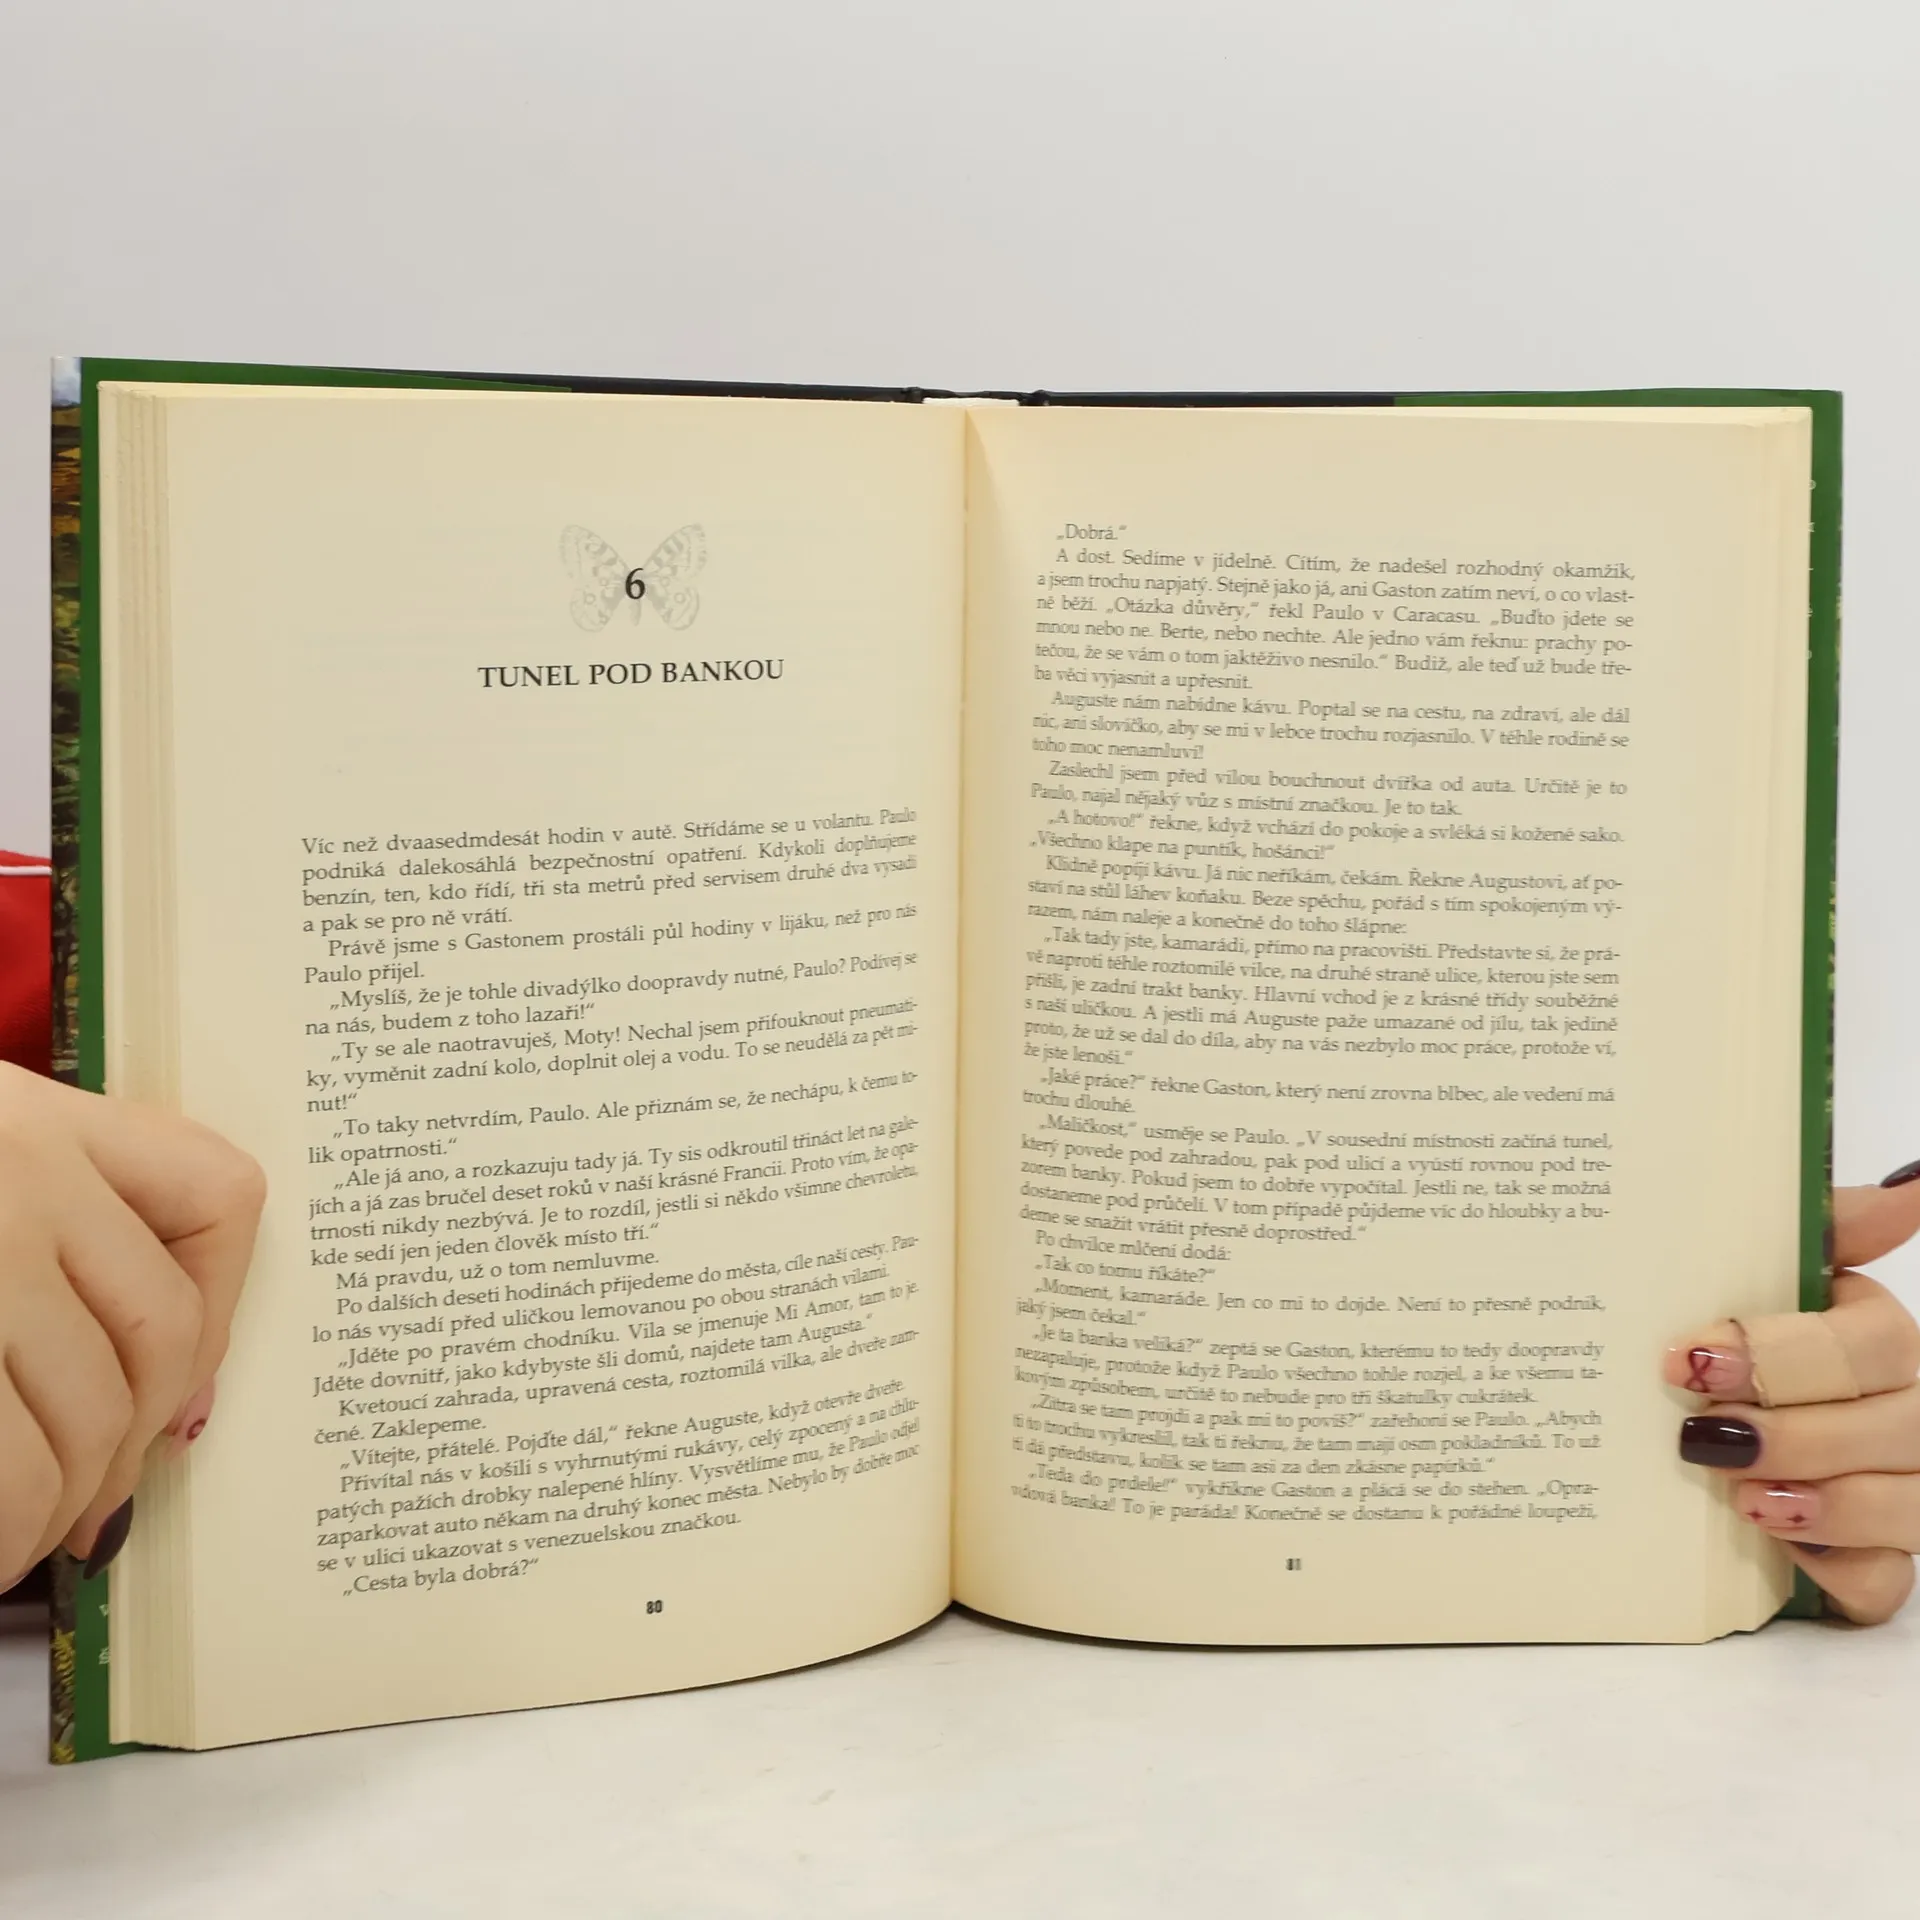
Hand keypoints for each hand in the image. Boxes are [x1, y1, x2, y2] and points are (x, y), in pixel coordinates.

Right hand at [0, 1063, 262, 1588]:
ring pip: (90, 1403)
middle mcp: (23, 1166)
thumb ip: (68, 1248)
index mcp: (44, 1116)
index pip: (219, 1191)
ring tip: (29, 1544)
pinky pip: (9, 1454)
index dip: (225, 1310)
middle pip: (159, 1325)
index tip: (186, 1406)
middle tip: (93, 1518)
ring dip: (65, 1501)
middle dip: (133, 1443)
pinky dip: (10, 1517)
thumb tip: (183, 1417)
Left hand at [1665, 1171, 1919, 1623]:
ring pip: (1900, 1505)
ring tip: (1741, 1494)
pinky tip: (1786, 1550)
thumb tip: (1909, 1183)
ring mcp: (1905, 1490)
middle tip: (1705, 1431)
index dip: (1778, 1352)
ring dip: (1820, 1501)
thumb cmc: (1766, 1346)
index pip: (1866, 1344)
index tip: (1689, 1355)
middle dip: (1791, 1431)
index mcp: (1883, 1342)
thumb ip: (1831, 1225)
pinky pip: (1879, 1580)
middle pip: (1888, 1426)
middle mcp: (1910, 1414)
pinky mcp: (1882, 1562)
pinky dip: (1835, 1568)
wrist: (1734, 1421)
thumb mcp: (1783, 1278)